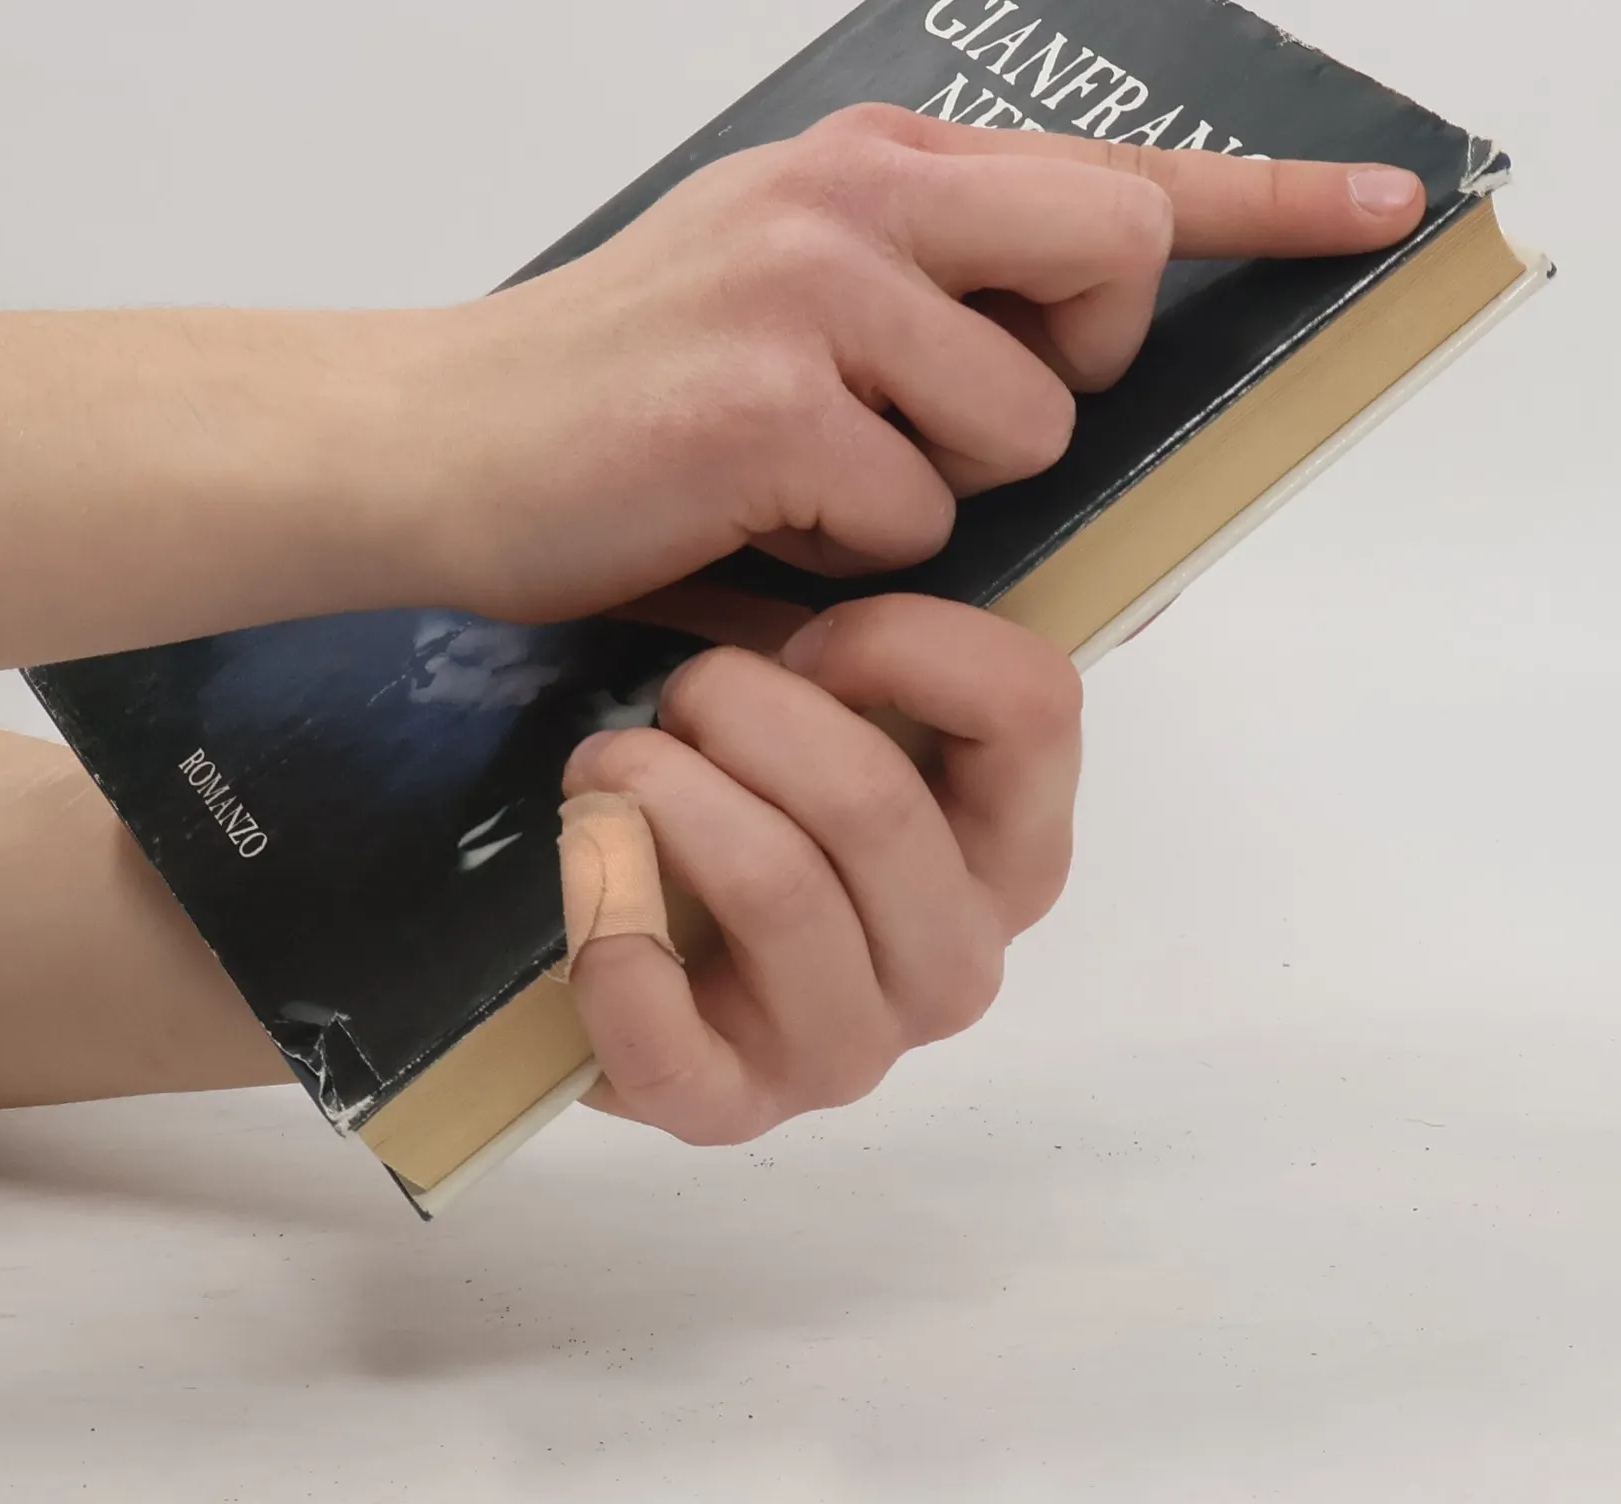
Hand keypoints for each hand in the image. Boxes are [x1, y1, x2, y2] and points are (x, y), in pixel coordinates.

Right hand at [429, 104, 1424, 622]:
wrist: (430, 441)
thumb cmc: (613, 385)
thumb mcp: (774, 283)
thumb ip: (918, 281)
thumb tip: (1065, 347)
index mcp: (869, 164)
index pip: (1108, 166)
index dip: (1265, 194)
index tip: (1385, 207)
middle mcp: (854, 196)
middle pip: (1113, 254)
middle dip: (1075, 361)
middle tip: (957, 410)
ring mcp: (809, 287)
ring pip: (1020, 422)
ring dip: (933, 488)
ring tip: (804, 484)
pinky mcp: (765, 401)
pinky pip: (912, 514)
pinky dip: (846, 556)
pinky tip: (745, 524)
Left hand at [559, 593, 1082, 1143]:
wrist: (630, 921)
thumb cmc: (748, 790)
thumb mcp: (836, 700)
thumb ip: (895, 641)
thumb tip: (909, 512)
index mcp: (1013, 846)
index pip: (1034, 706)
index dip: (904, 639)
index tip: (807, 639)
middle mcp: (959, 958)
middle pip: (877, 804)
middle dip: (747, 712)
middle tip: (678, 691)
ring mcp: (854, 1048)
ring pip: (780, 890)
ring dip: (666, 794)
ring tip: (603, 761)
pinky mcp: (733, 1108)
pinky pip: (676, 1039)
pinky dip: (612, 937)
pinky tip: (585, 867)